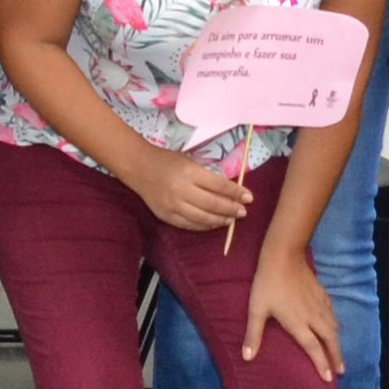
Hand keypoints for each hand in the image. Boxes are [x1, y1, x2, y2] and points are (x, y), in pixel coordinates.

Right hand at [124, 143, 249, 235]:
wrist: (139, 167)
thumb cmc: (168, 161)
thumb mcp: (190, 162)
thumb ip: (208, 177)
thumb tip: (231, 193)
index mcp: (190, 172)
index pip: (219, 186)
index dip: (236, 193)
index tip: (249, 198)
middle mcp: (181, 190)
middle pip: (213, 204)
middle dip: (231, 209)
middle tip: (243, 212)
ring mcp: (172, 205)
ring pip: (202, 218)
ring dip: (219, 220)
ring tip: (231, 219)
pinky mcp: (165, 216)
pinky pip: (189, 225)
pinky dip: (204, 226)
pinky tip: (213, 223)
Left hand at [241, 243, 342, 380]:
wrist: (283, 257)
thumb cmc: (268, 284)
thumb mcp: (257, 310)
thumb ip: (253, 335)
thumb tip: (247, 358)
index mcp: (298, 324)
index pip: (314, 349)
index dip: (321, 364)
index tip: (328, 378)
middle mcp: (313, 317)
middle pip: (329, 340)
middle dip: (336, 357)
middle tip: (341, 371)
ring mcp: (319, 304)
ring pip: (334, 327)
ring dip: (337, 342)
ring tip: (338, 353)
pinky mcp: (322, 293)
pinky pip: (332, 313)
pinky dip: (335, 323)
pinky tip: (333, 324)